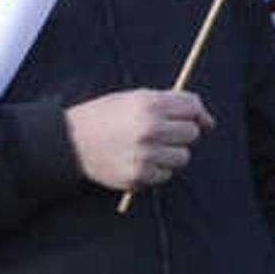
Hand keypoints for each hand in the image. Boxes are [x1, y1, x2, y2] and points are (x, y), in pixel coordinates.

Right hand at [68, 88, 214, 191]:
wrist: (68, 141)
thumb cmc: (105, 117)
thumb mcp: (132, 98)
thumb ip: (168, 103)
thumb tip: (206, 120)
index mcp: (149, 104)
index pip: (192, 107)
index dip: (198, 114)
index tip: (200, 121)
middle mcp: (150, 129)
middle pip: (191, 134)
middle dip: (181, 133)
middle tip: (160, 133)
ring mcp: (145, 154)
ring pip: (183, 157)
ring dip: (170, 153)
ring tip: (148, 148)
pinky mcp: (139, 175)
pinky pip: (166, 174)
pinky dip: (157, 169)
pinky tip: (138, 160)